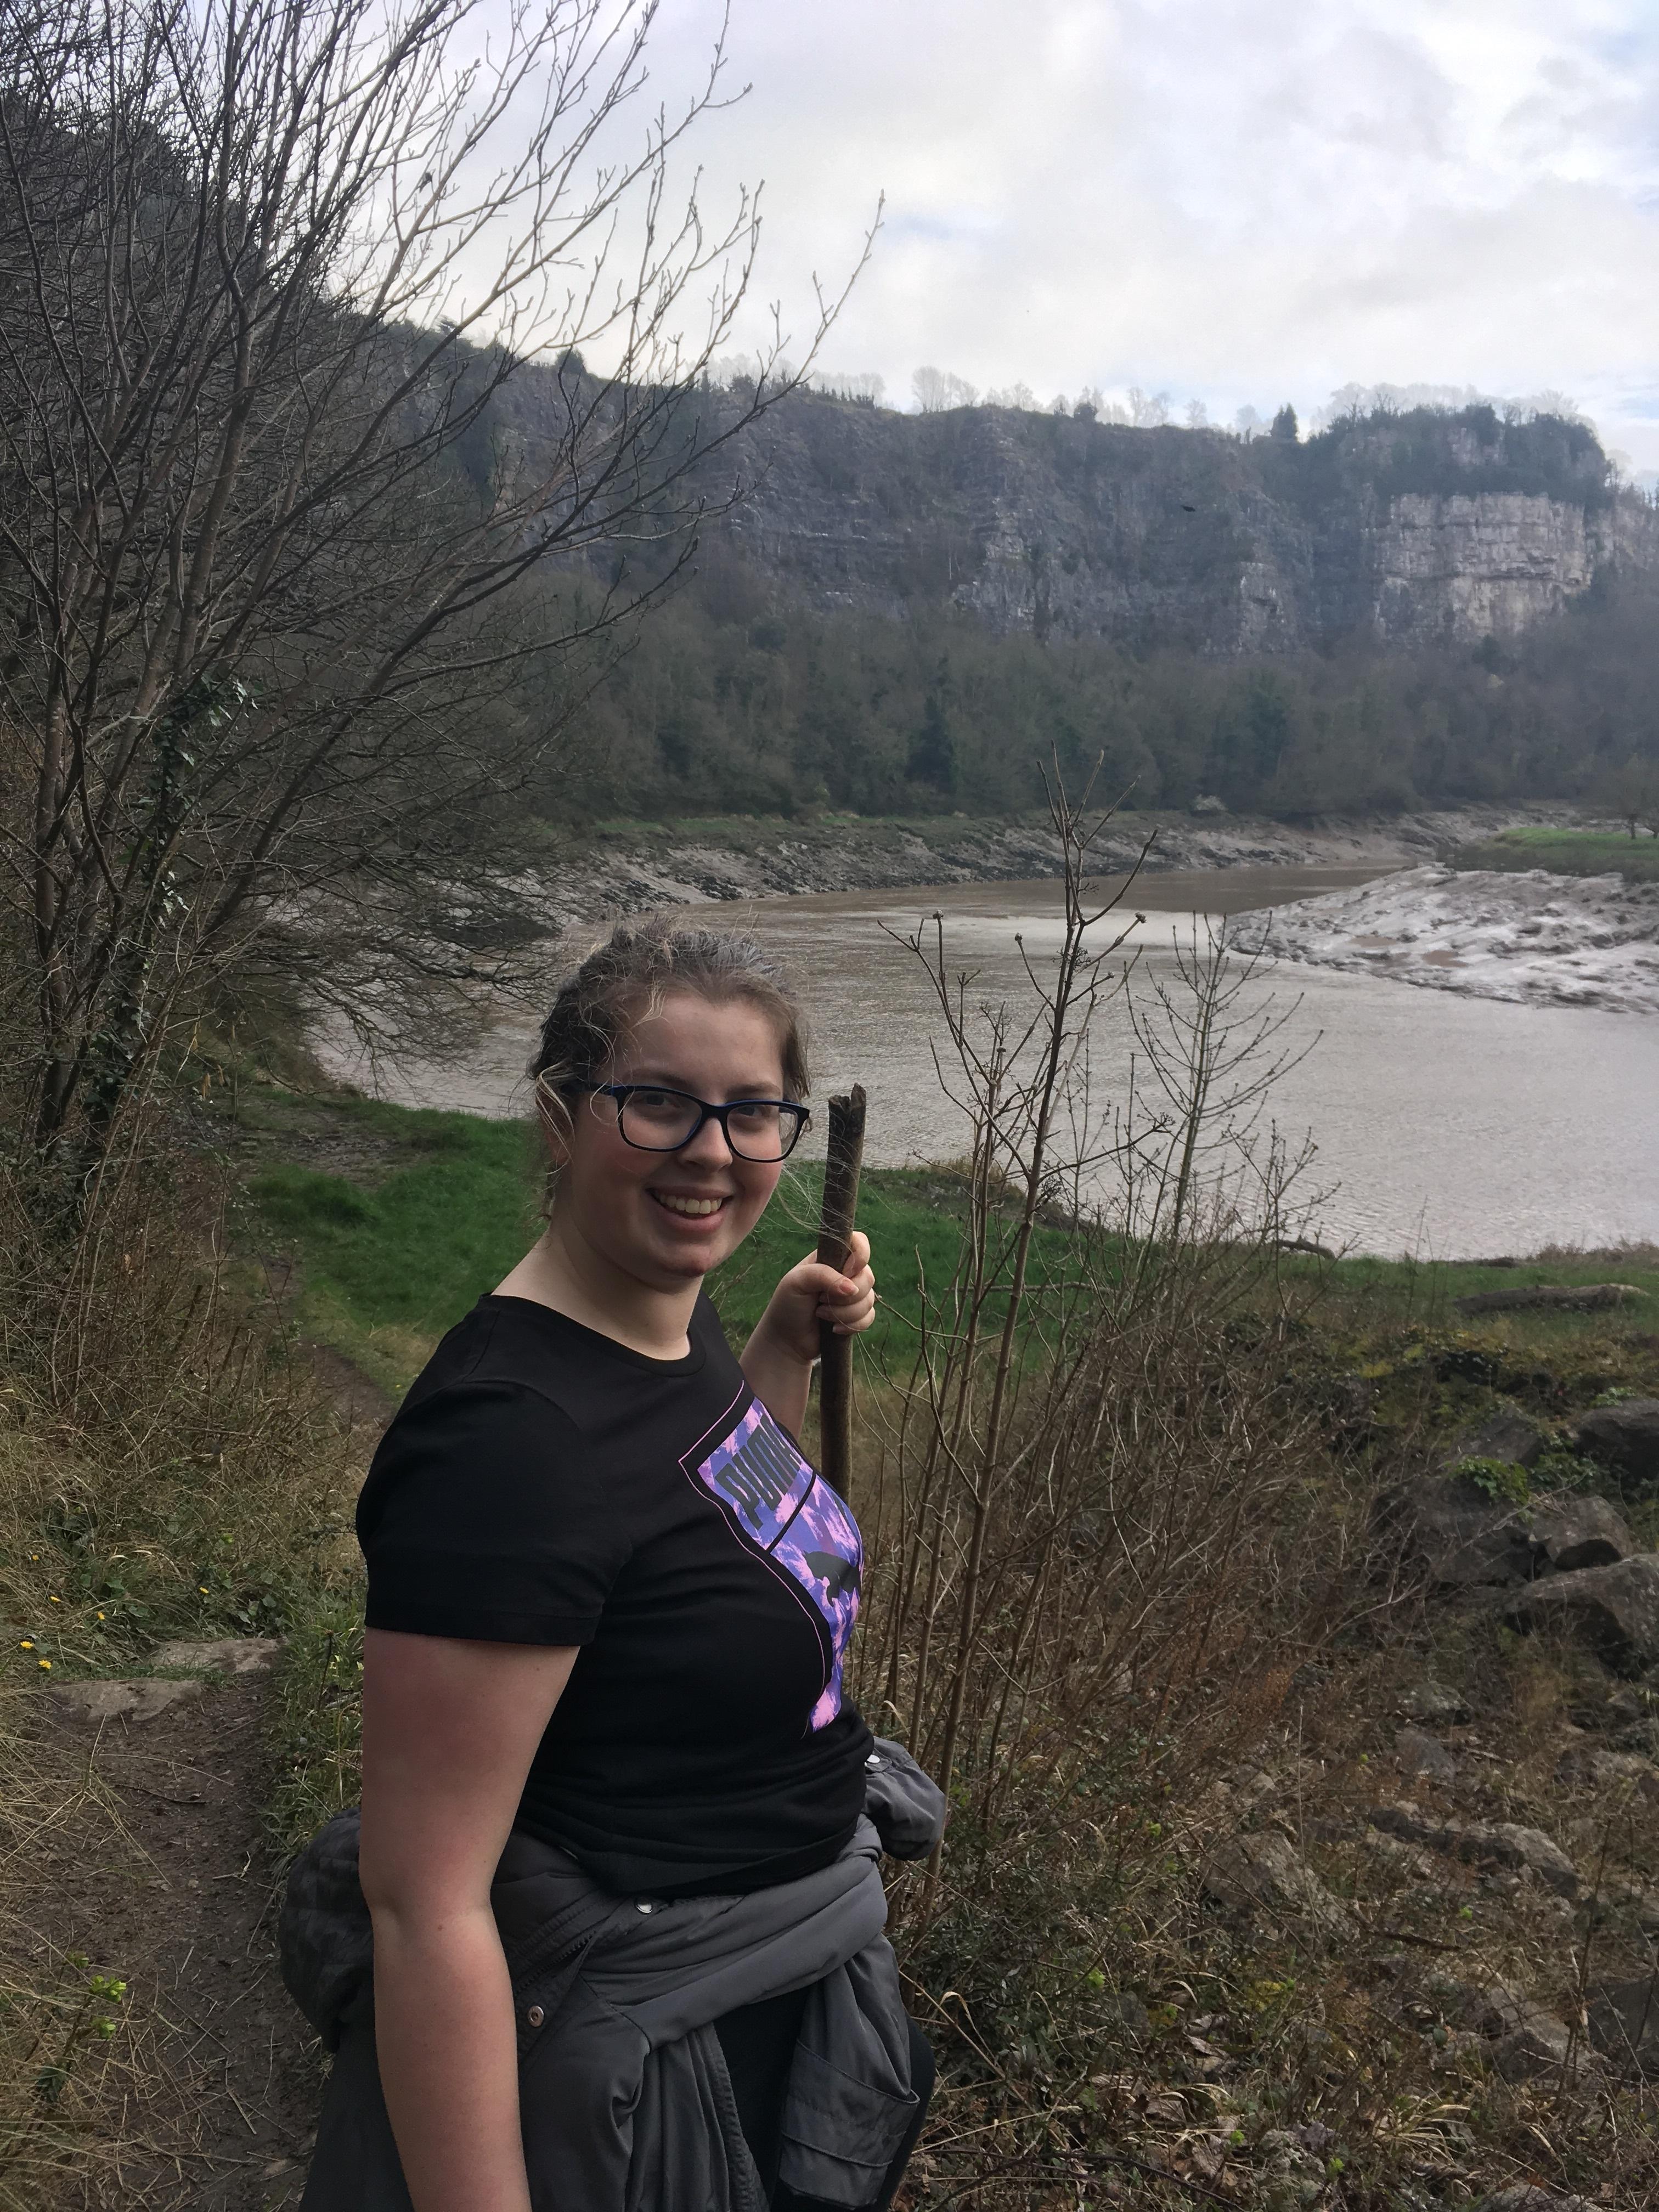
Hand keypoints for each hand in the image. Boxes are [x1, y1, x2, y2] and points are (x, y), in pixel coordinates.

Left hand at [753, 1231, 875, 1368]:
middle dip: (845, 1295)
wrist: (786, 1339)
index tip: (846, 1272)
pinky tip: (834, 1329)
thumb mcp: (796, 1282)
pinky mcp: (857, 1316)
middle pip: (868, 1276)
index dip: (860, 1257)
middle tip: (820, 1299)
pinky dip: (853, 1325)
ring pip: (870, 1299)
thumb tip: (851, 1288)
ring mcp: (852, 1295)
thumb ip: (823, 1275)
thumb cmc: (787, 1305)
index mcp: (831, 1258)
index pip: (859, 1242)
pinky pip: (870, 1317)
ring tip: (821, 1314)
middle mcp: (845, 1274)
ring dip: (845, 1312)